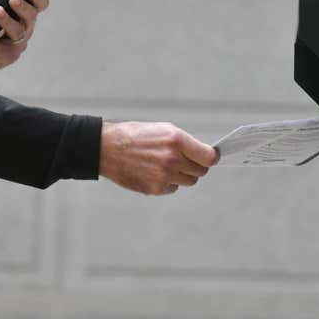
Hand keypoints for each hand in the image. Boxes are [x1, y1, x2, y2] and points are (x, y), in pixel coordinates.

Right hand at [99, 121, 218, 194]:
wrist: (107, 148)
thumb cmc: (136, 136)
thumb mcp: (163, 129)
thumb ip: (184, 142)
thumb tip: (204, 154)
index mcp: (176, 140)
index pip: (209, 157)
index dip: (211, 158)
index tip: (210, 158)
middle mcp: (173, 159)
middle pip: (201, 171)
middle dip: (196, 166)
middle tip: (185, 160)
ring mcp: (164, 176)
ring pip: (189, 181)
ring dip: (183, 175)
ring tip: (167, 165)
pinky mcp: (155, 188)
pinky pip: (173, 188)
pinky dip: (169, 182)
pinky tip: (155, 172)